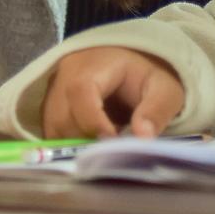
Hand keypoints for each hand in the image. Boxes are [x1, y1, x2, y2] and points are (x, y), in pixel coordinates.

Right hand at [42, 46, 184, 138]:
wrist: (133, 68)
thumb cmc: (148, 78)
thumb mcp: (164, 89)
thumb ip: (157, 110)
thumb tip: (143, 138)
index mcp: (93, 64)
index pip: (80, 92)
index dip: (93, 122)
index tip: (114, 142)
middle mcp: (65, 75)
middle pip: (63, 116)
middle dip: (87, 140)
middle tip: (113, 149)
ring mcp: (53, 92)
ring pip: (53, 129)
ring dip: (77, 145)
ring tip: (104, 145)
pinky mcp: (49, 109)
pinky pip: (51, 134)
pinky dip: (69, 146)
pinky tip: (93, 144)